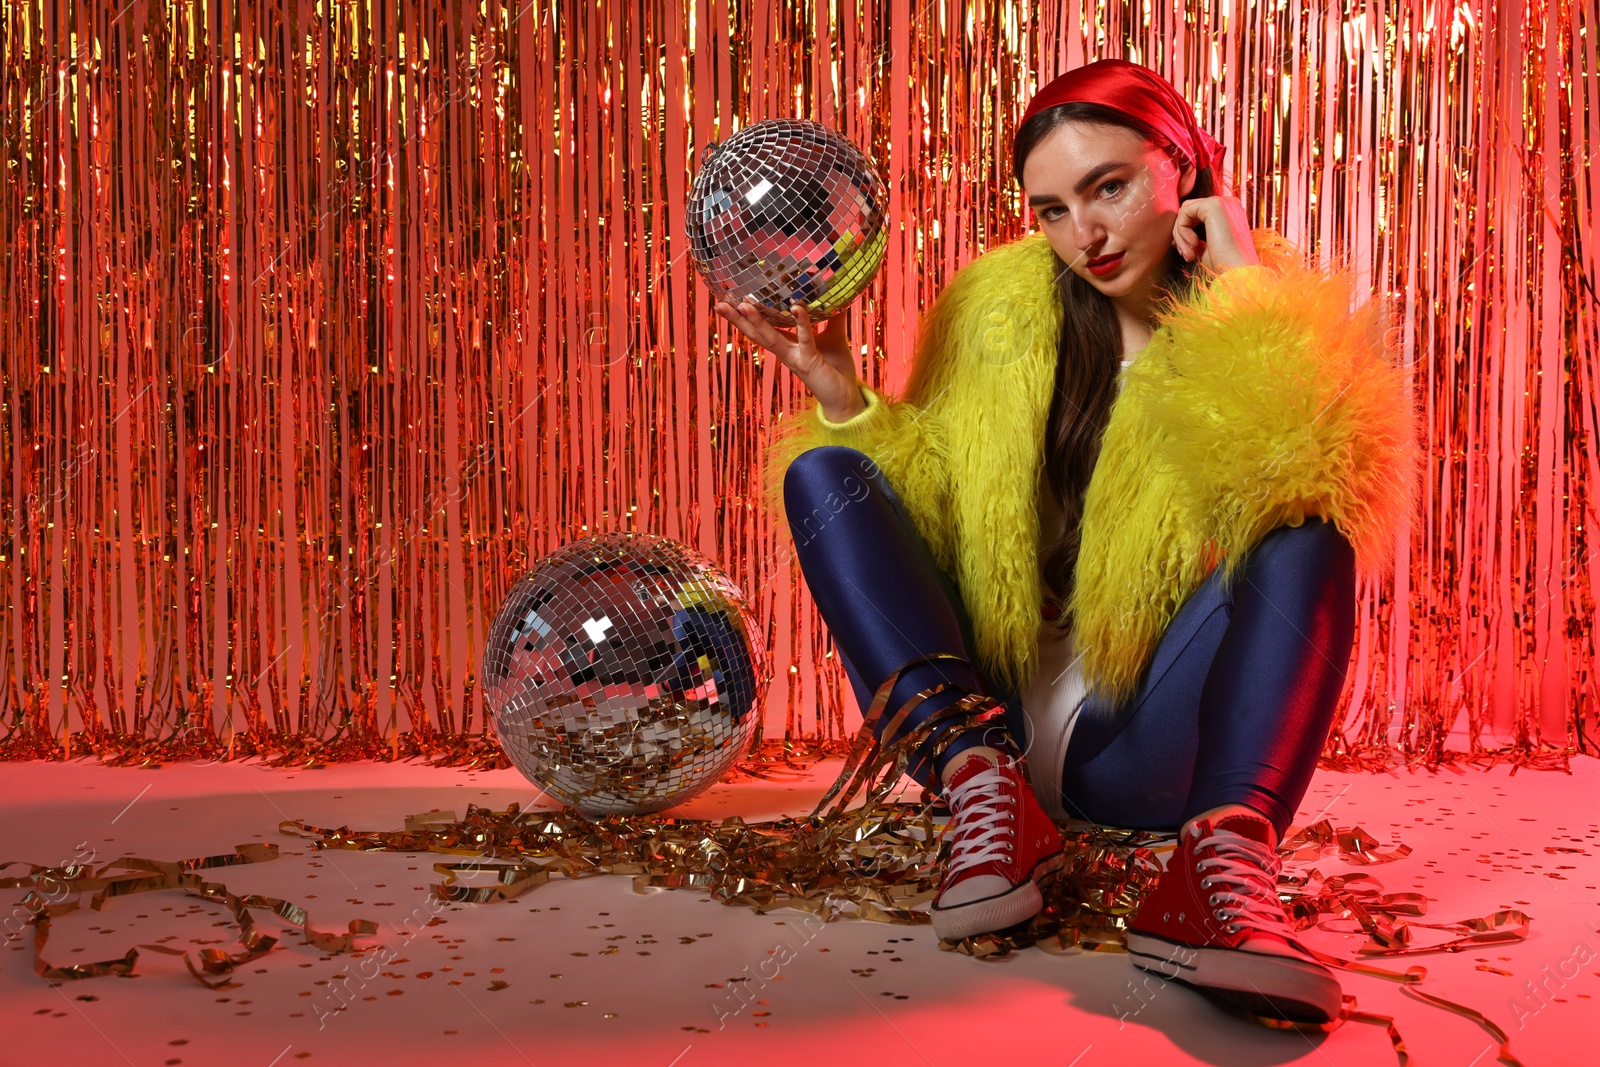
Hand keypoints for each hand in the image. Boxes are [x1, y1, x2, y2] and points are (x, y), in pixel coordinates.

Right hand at [712, 298, 861, 414]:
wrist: (846, 399)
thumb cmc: (836, 369)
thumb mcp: (834, 336)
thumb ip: (833, 316)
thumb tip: (836, 293)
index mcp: (787, 345)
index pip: (761, 328)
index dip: (744, 316)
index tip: (729, 299)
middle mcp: (785, 352)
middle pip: (756, 334)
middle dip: (737, 320)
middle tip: (719, 303)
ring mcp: (795, 358)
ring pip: (770, 338)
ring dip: (756, 322)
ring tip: (742, 305)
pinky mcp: (810, 362)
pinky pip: (804, 339)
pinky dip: (800, 323)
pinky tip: (796, 307)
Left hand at [1171, 195, 1258, 272]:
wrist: (1237, 271)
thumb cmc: (1224, 263)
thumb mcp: (1207, 247)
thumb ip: (1195, 236)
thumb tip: (1177, 235)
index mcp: (1227, 211)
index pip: (1196, 213)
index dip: (1185, 232)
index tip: (1186, 252)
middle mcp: (1226, 203)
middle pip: (1189, 210)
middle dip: (1180, 233)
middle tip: (1187, 254)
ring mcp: (1221, 202)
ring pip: (1185, 212)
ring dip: (1180, 235)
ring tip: (1190, 254)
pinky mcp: (1213, 205)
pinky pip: (1185, 213)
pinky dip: (1182, 230)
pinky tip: (1195, 244)